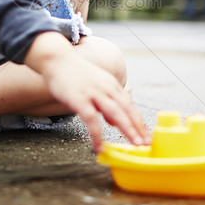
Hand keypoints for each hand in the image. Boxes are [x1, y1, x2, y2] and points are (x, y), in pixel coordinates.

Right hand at [26, 32, 149, 151]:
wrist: (57, 59)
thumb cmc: (75, 74)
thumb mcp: (96, 86)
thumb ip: (107, 103)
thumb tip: (115, 122)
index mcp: (112, 85)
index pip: (130, 105)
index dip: (139, 121)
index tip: (146, 135)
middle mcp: (106, 88)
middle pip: (127, 110)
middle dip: (138, 128)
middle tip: (146, 143)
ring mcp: (93, 93)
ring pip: (116, 113)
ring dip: (127, 129)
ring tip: (134, 145)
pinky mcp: (79, 99)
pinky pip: (91, 120)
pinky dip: (97, 134)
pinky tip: (99, 146)